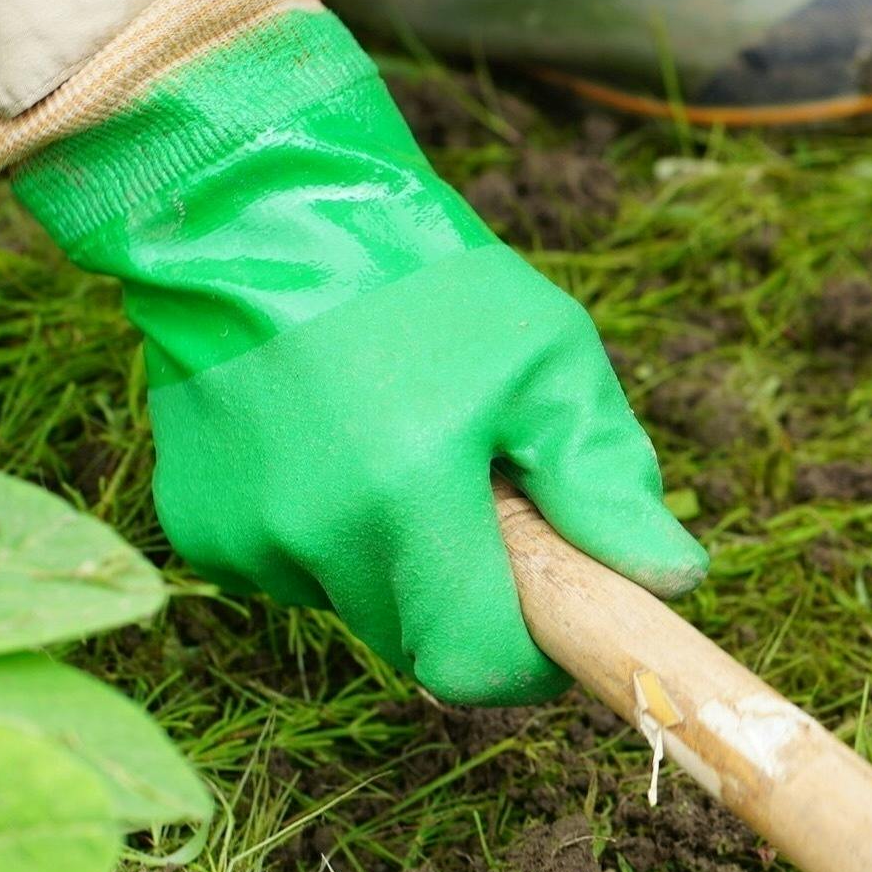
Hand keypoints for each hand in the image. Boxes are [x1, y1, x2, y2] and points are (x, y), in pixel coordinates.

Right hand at [13, 2, 703, 704]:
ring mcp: (242, 539)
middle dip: (474, 596)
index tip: (560, 609)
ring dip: (404, 562)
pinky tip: (339, 444)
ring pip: (361, 605)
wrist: (256, 205)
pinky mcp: (199, 528)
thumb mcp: (548, 360)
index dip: (530, 658)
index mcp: (404, 502)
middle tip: (490, 493)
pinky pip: (298, 569)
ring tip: (407, 445)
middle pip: (421, 641)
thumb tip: (672, 581)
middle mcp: (311, 538)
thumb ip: (606, 481)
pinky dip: (336, 533)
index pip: (476, 665)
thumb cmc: (423, 276)